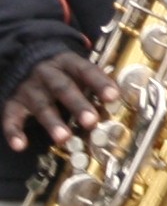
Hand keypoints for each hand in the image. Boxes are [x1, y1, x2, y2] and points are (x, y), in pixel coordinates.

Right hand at [3, 54, 118, 155]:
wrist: (27, 60)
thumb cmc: (64, 72)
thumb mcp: (80, 72)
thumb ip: (96, 87)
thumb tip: (117, 107)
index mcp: (69, 63)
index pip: (86, 71)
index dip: (100, 83)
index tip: (113, 96)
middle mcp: (47, 74)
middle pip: (63, 88)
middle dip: (78, 105)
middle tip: (91, 121)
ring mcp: (30, 88)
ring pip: (41, 105)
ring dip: (52, 122)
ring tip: (63, 138)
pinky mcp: (14, 102)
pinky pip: (11, 117)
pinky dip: (13, 132)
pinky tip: (19, 145)